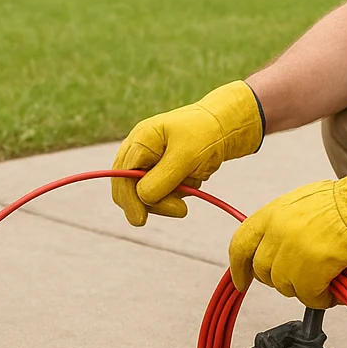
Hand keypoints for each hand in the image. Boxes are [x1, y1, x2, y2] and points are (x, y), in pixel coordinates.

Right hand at [112, 81, 263, 225]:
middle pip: (127, 190)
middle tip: (182, 209)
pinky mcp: (158, 173)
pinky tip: (191, 181)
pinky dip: (175, 193)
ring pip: (144, 196)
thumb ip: (163, 178)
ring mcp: (146, 163)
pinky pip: (159, 194)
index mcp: (140, 141)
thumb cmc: (206, 135)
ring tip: (192, 184)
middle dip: (153, 202)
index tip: (141, 220)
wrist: (224, 126)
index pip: (122, 177)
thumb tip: (142, 198)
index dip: (129, 200)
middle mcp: (137, 152)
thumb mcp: (187, 156)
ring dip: (168, 198)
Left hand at [229, 167, 346, 308]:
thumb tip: (276, 247)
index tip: (241, 282)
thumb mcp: (299, 204)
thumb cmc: (341, 203)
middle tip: (302, 276)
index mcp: (270, 214)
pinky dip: (321, 298)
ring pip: (285, 287)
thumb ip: (280, 225)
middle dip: (280, 279)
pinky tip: (333, 291)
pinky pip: (308, 297)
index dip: (238, 268)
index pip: (239, 245)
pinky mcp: (309, 272)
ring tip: (324, 280)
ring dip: (304, 288)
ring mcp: (291, 254)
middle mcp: (275, 234)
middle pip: (263, 271)